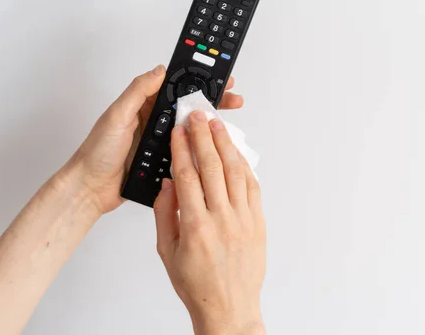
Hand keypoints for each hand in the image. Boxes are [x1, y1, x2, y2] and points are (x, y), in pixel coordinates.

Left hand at [65, 65, 243, 214]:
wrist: (91, 188)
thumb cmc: (97, 152)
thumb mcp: (117, 115)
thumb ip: (138, 92)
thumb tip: (160, 70)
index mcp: (143, 106)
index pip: (175, 88)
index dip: (195, 81)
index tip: (216, 78)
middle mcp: (153, 122)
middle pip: (187, 108)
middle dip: (210, 102)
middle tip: (231, 98)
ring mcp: (159, 142)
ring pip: (189, 131)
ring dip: (206, 128)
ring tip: (224, 124)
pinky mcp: (162, 161)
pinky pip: (185, 152)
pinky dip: (198, 151)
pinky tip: (211, 150)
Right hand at [154, 111, 265, 334]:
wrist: (229, 307)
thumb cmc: (197, 284)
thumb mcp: (167, 252)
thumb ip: (166, 214)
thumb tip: (168, 184)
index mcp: (196, 226)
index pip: (188, 176)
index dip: (182, 149)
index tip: (179, 131)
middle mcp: (223, 219)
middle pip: (213, 167)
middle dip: (203, 137)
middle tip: (198, 117)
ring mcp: (244, 220)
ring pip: (236, 172)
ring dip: (226, 145)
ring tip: (217, 126)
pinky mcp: (258, 223)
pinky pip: (253, 188)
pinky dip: (245, 167)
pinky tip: (237, 154)